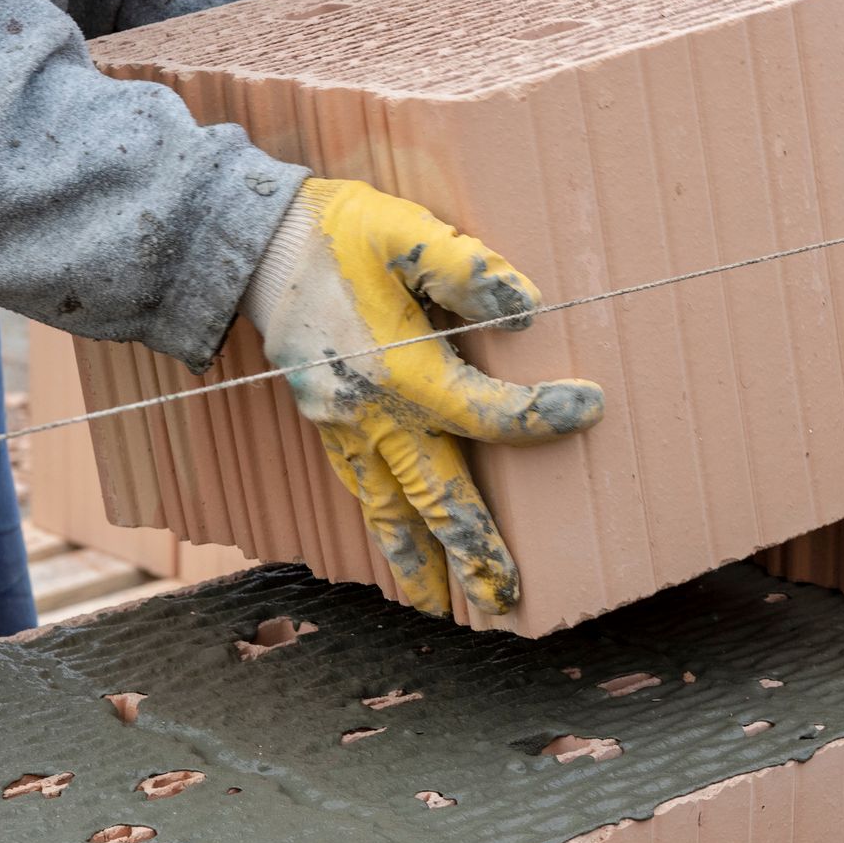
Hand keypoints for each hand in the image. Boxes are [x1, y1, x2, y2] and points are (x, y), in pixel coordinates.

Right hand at [239, 179, 603, 616]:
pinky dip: (384, 529)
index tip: (588, 407)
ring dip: (418, 562)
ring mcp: (342, 425)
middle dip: (470, 550)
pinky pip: (360, 491)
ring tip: (445, 611)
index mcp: (398, 368)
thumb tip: (528, 311)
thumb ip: (467, 269)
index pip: (482, 411)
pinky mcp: (325, 424)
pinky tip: (402, 551)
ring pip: (387, 509)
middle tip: (506, 599)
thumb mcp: (405, 233)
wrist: (255, 243)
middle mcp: (371, 412)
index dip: (538, 415)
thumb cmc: (338, 232)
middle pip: (432, 495)